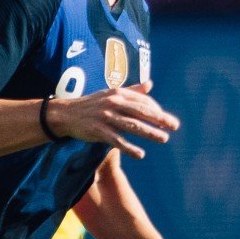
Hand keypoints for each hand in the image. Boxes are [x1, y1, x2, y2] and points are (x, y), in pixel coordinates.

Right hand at [49, 81, 179, 158]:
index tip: (166, 120)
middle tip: (175, 126)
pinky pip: (117, 140)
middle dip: (160, 119)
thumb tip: (150, 84)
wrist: (65, 114)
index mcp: (118, 94)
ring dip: (149, 132)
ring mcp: (106, 117)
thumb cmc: (92, 104)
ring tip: (164, 138)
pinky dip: (129, 148)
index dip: (157, 110)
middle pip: (141, 111)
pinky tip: (140, 154)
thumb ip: (132, 91)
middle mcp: (114, 103)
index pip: (143, 101)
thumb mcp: (111, 94)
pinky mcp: (98, 130)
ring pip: (132, 125)